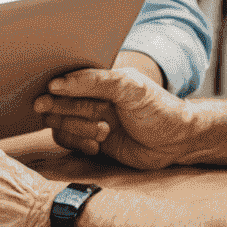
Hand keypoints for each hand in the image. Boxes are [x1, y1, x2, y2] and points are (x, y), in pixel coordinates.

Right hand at [33, 66, 196, 168]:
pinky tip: (96, 146)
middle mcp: (90, 99)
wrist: (178, 141)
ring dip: (75, 129)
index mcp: (97, 81)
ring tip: (102, 131)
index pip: (66, 80)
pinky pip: (70, 143)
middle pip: (58, 103)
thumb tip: (57, 83)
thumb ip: (94, 81)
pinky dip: (79, 144)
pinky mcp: (93, 142)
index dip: (54, 87)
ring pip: (61, 125)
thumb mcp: (129, 87)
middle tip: (48, 110)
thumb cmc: (158, 107)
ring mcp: (90, 121)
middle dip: (57, 108)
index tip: (48, 92)